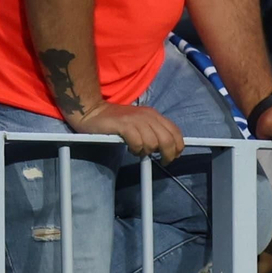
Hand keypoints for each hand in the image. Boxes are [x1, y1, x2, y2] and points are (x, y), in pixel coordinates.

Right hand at [67, 102, 185, 161]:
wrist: (93, 111)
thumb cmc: (118, 121)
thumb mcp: (141, 123)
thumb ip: (154, 132)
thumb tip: (168, 149)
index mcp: (154, 115)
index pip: (176, 132)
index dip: (178, 147)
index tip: (174, 156)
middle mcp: (148, 116)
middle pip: (167, 140)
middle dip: (168, 154)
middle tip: (162, 161)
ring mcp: (135, 120)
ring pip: (153, 143)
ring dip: (147, 152)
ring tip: (138, 151)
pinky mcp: (124, 125)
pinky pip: (138, 143)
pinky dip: (136, 150)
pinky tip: (130, 149)